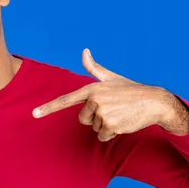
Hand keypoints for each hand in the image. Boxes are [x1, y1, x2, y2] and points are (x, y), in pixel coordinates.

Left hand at [32, 49, 188, 140]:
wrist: (154, 101)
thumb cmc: (130, 89)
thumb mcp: (110, 78)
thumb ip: (93, 68)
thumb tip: (84, 51)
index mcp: (91, 89)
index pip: (66, 100)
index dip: (48, 107)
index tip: (34, 114)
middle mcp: (94, 100)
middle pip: (82, 119)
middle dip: (95, 117)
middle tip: (111, 109)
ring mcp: (102, 113)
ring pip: (94, 128)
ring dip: (106, 125)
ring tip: (120, 114)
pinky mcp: (111, 125)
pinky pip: (103, 136)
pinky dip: (112, 133)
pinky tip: (123, 122)